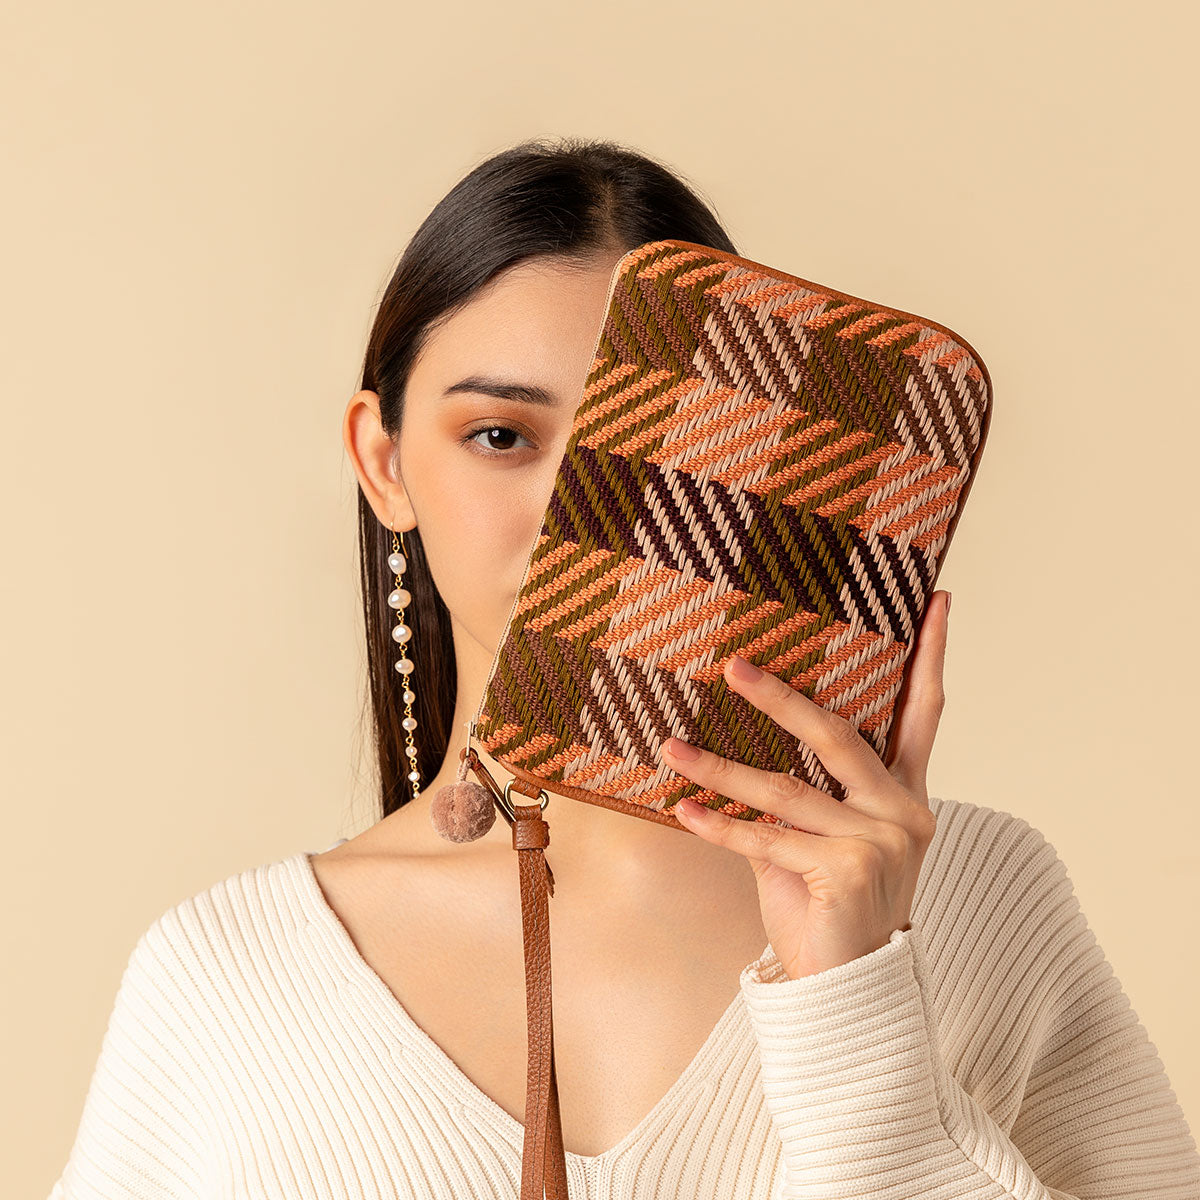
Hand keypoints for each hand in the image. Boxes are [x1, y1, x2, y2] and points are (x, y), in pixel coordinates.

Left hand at [659, 590, 949, 978]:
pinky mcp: (847, 871)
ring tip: (671, 746)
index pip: (924, 714)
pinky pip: (765, 839)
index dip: (931, 655)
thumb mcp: (817, 841)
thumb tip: (734, 745)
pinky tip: (682, 810)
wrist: (849, 989)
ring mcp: (879, 842)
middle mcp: (902, 812)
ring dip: (719, 769)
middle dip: (780, 697)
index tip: (935, 597)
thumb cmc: (831, 906)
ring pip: (785, 789)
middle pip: (836, 735)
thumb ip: (794, 795)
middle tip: (733, 666)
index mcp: (904, 795)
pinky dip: (719, 826)